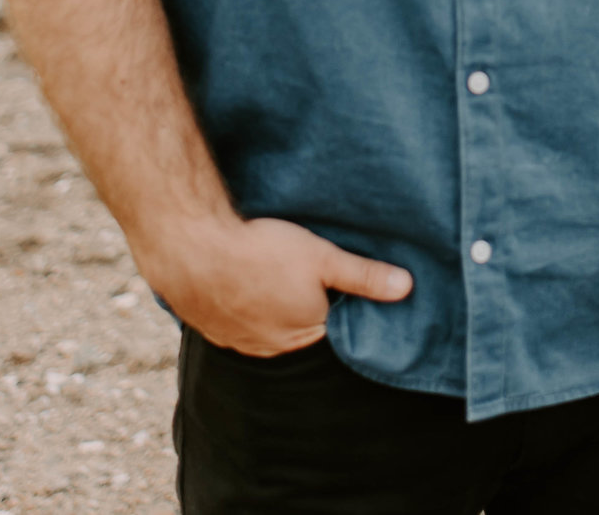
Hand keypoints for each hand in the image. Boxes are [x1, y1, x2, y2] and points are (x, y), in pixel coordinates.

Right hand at [139, 214, 411, 356]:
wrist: (191, 251)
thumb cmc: (261, 252)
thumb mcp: (322, 258)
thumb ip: (364, 276)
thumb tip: (407, 288)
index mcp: (303, 333)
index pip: (332, 328)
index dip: (338, 306)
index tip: (338, 285)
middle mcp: (271, 347)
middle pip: (298, 330)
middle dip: (304, 308)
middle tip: (302, 276)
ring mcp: (238, 342)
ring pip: (265, 328)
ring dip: (270, 308)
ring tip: (270, 277)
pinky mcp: (211, 329)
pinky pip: (235, 323)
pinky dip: (241, 307)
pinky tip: (241, 283)